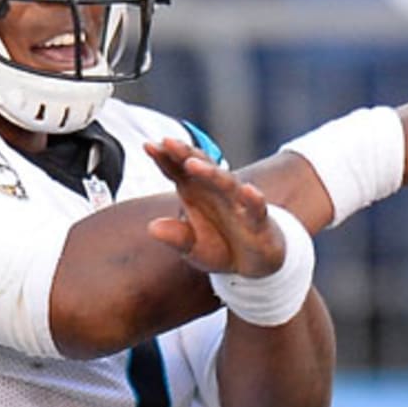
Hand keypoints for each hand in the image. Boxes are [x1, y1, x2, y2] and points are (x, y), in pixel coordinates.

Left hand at [145, 137, 284, 276]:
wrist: (253, 264)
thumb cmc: (221, 247)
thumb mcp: (194, 248)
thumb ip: (176, 237)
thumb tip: (152, 228)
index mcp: (196, 192)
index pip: (178, 171)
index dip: (165, 158)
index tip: (149, 146)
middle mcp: (217, 192)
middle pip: (202, 168)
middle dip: (185, 154)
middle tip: (168, 142)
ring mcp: (239, 205)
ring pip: (227, 183)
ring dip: (211, 172)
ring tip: (193, 164)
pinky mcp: (259, 222)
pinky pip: (257, 209)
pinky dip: (253, 200)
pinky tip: (248, 191)